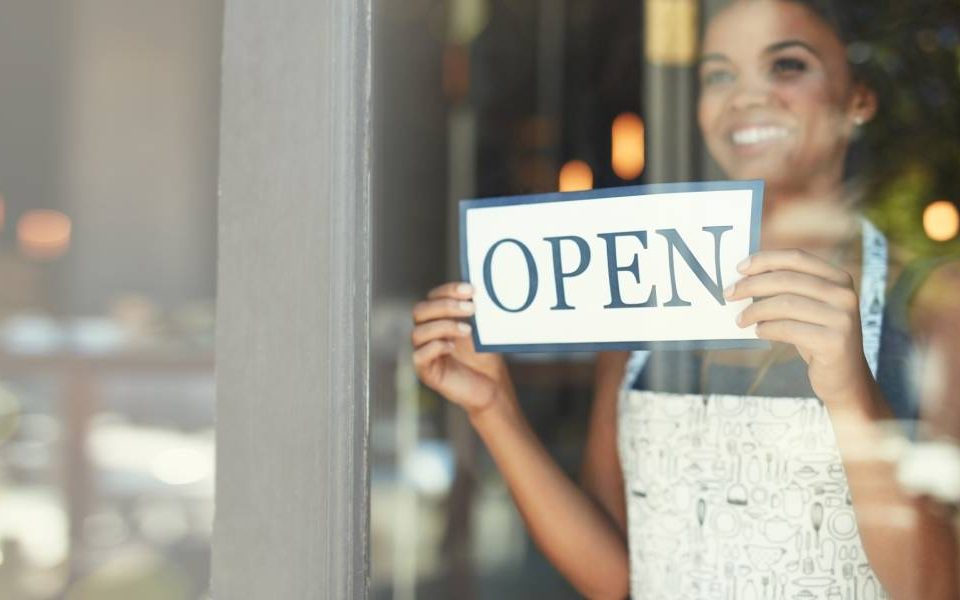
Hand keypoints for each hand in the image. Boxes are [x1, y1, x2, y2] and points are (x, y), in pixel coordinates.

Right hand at [411, 282, 511, 414]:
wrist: (492, 385)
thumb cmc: (484, 356)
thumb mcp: (481, 329)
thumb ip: (474, 311)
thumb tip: (478, 288)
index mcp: (438, 319)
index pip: (433, 297)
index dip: (449, 290)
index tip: (471, 290)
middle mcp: (427, 333)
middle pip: (420, 311)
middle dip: (446, 306)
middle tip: (471, 308)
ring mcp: (424, 352)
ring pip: (418, 332)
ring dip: (443, 326)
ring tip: (467, 331)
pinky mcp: (427, 372)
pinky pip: (419, 356)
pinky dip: (435, 347)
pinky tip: (452, 347)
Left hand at [727, 249, 873, 404]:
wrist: (844, 377)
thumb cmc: (817, 336)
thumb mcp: (809, 306)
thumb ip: (789, 288)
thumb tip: (746, 275)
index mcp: (839, 278)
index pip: (797, 257)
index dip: (765, 260)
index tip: (739, 268)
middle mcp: (844, 294)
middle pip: (786, 279)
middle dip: (751, 285)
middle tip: (729, 294)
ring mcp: (842, 318)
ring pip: (785, 304)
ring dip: (755, 310)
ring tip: (741, 319)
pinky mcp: (834, 342)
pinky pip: (788, 329)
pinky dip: (767, 329)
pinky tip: (759, 332)